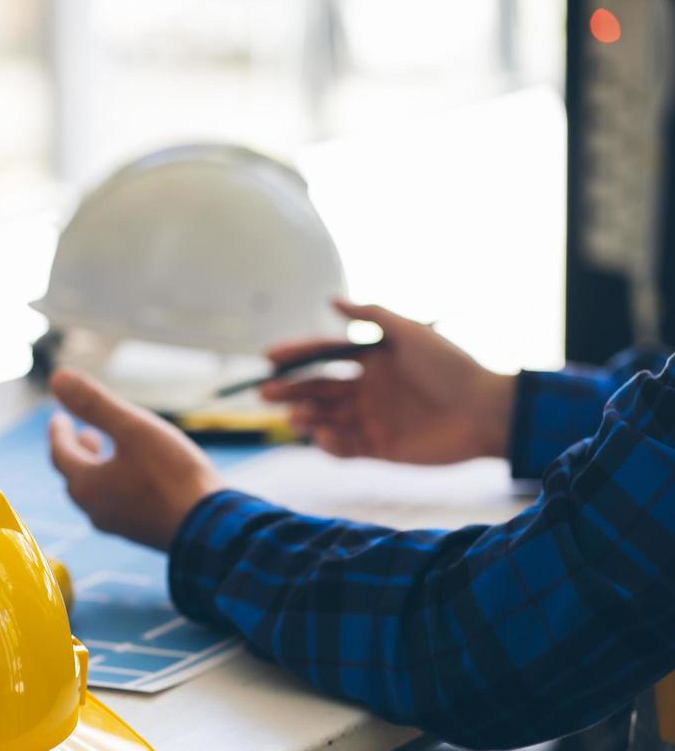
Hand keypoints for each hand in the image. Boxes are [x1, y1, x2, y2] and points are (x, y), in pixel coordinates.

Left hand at [48, 369, 223, 550]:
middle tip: (86, 433)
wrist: (211, 529)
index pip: (59, 454)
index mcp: (86, 485)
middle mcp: (96, 510)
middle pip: (74, 477)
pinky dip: (116, 484)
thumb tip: (56, 376)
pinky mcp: (142, 532)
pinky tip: (138, 478)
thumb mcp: (132, 428)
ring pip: (96, 494)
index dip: (58, 432)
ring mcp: (119, 525)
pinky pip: (117, 505)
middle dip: (76, 452)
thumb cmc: (171, 475)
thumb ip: (94, 403)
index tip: (59, 417)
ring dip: (96, 469)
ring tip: (110, 453)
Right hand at [260, 299, 515, 463]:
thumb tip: (331, 300)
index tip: (269, 357)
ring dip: (305, 416)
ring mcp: (371, 420)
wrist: (486, 411)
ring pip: (325, 418)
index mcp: (373, 360)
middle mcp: (367, 390)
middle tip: (265, 392)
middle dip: (290, 389)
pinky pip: (344, 447)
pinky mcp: (378, 449)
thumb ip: (371, 314)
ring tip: (293, 415)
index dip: (297, 355)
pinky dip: (328, 443)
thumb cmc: (451, 366)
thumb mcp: (410, 332)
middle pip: (317, 388)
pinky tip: (321, 435)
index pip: (325, 355)